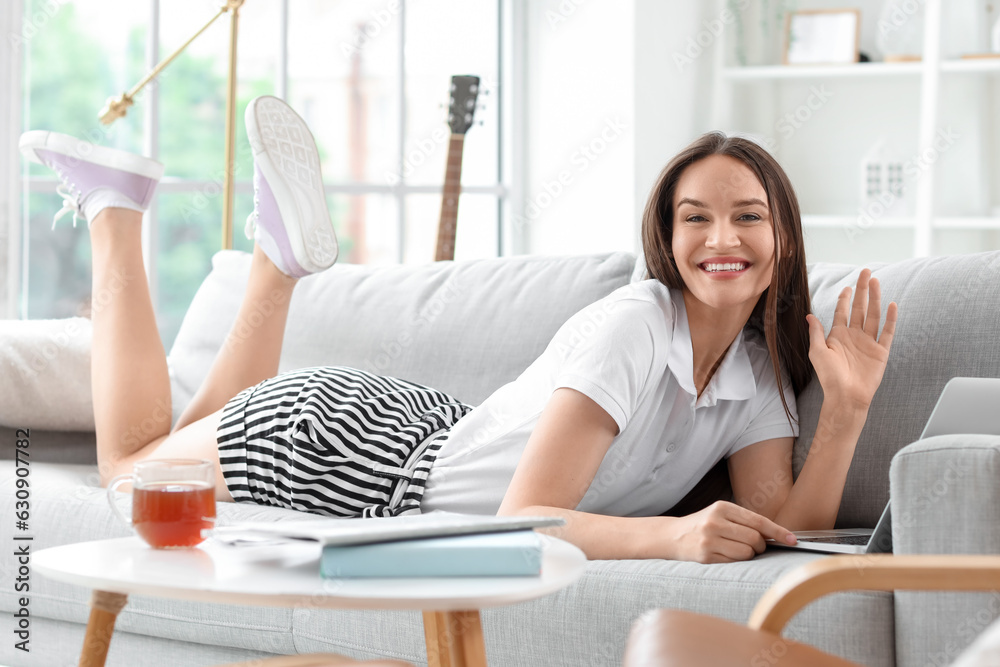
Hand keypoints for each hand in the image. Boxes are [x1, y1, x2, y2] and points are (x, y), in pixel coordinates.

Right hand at [670, 501, 796, 562]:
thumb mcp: (721, 515)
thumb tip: (777, 535)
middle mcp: (715, 521)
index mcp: (722, 507)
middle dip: (760, 546)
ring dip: (749, 555)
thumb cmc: (704, 525)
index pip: (758, 521)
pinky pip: (734, 562)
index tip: (792, 540)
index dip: (778, 532)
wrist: (673, 536)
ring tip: (737, 549)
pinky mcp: (706, 556)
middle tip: (755, 546)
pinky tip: (725, 555)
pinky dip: (736, 561)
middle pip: (754, 538)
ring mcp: (709, 539)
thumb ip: (745, 522)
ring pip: (746, 553)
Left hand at [806, 269, 898, 410]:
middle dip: (862, 290)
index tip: (847, 286)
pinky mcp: (881, 351)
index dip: (845, 298)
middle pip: (860, 308)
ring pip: (873, 315)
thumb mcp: (817, 352)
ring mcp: (868, 342)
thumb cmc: (829, 377)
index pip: (843, 312)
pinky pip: (887, 332)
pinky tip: (892, 305)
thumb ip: (816, 333)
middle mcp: (854, 336)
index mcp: (838, 336)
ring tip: (876, 282)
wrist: (846, 396)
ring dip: (875, 298)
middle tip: (866, 273)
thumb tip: (809, 315)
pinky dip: (890, 319)